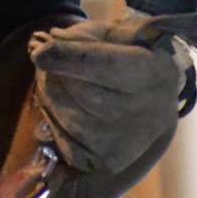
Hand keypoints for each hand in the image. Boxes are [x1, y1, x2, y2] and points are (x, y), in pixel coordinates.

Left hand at [27, 16, 193, 174]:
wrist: (157, 100)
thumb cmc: (132, 57)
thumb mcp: (117, 35)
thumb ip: (85, 35)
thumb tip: (47, 44)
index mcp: (154, 73)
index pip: (105, 65)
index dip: (68, 57)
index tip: (39, 50)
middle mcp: (145, 113)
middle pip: (82, 93)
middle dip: (53, 74)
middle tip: (44, 59)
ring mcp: (128, 142)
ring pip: (69, 119)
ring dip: (49, 96)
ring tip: (52, 80)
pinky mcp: (109, 162)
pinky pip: (65, 142)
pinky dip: (53, 121)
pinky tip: (61, 106)